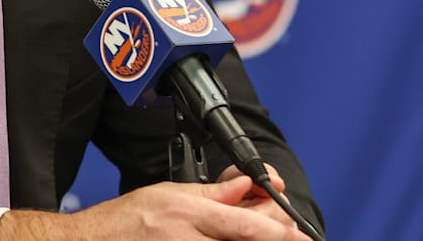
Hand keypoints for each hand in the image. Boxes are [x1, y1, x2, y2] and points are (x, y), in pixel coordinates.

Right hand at [0, 176, 311, 239]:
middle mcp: (188, 239)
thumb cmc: (124, 221)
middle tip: (286, 232)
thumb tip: (246, 187)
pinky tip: (229, 240)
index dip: (279, 229)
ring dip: (253, 240)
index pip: (246, 225)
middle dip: (274, 235)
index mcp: (185, 212)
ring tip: (260, 232)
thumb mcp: (167, 194)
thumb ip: (211, 193)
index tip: (298, 231)